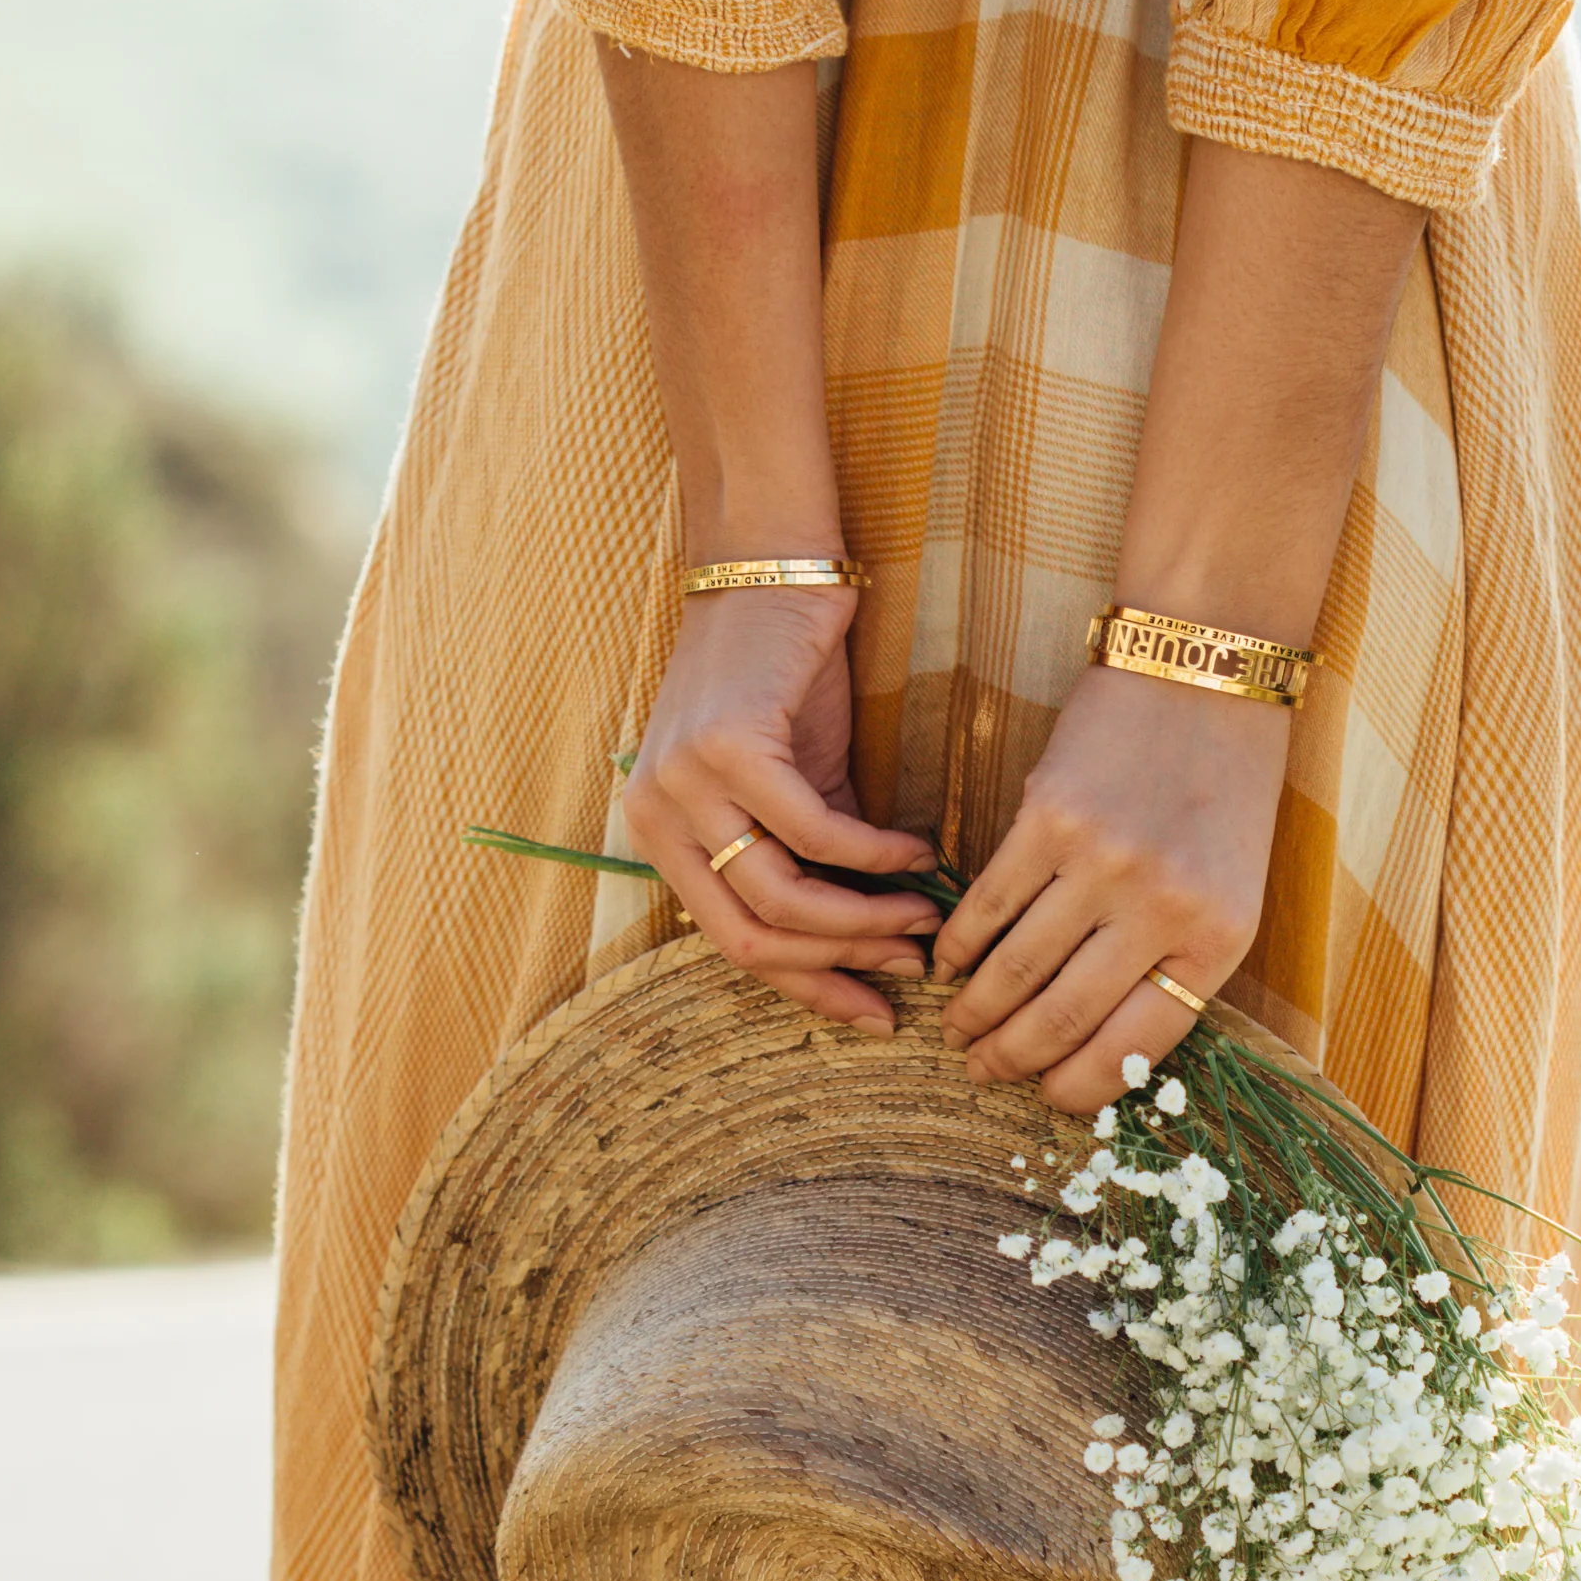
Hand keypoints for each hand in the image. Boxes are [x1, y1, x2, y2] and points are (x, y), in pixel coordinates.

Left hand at [622, 586, 942, 1034]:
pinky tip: (917, 854)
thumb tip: (876, 941)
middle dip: (840, 965)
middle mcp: (656, 817)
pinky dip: (875, 856)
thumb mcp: (792, 786)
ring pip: (780, 897)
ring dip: (864, 919)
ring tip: (924, 916)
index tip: (875, 1010)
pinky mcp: (729, 749)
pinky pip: (815, 834)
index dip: (809, 986)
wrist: (772, 570)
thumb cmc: (782, 676)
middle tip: (913, 966)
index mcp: (659, 836)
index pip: (730, 943)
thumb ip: (813, 861)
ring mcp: (685, 784)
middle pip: (750, 936)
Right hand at [931, 667, 1285, 1109]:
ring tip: (958, 1030)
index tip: (1044, 1096)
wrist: (1204, 674)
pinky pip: (988, 906)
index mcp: (1216, 940)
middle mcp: (1160, 908)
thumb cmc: (1222, 792)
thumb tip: (1095, 1050)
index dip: (1076, 1087)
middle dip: (1010, 1060)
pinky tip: (946, 964)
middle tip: (980, 1072)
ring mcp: (1100, 862)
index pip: (1133, 1050)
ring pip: (1014, 970)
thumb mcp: (1229, 892)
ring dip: (974, 1012)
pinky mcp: (1046, 817)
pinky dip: (959, 946)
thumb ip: (1173, 966)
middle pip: (1062, 1018)